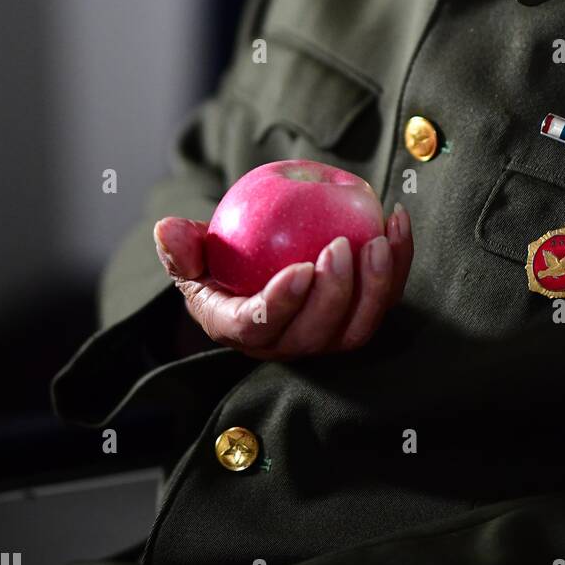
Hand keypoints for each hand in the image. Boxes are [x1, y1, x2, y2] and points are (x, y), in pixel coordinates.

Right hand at [153, 206, 412, 360]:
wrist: (258, 268)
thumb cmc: (221, 260)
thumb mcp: (192, 253)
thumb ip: (181, 246)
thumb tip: (166, 229)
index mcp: (240, 330)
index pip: (259, 328)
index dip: (281, 305)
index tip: (300, 268)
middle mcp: (285, 345)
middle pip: (315, 335)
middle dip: (334, 295)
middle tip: (341, 246)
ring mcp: (326, 337)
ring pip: (357, 327)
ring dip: (376, 286)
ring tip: (379, 238)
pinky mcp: (358, 319)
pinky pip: (383, 298)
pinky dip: (397, 263)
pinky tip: (398, 220)